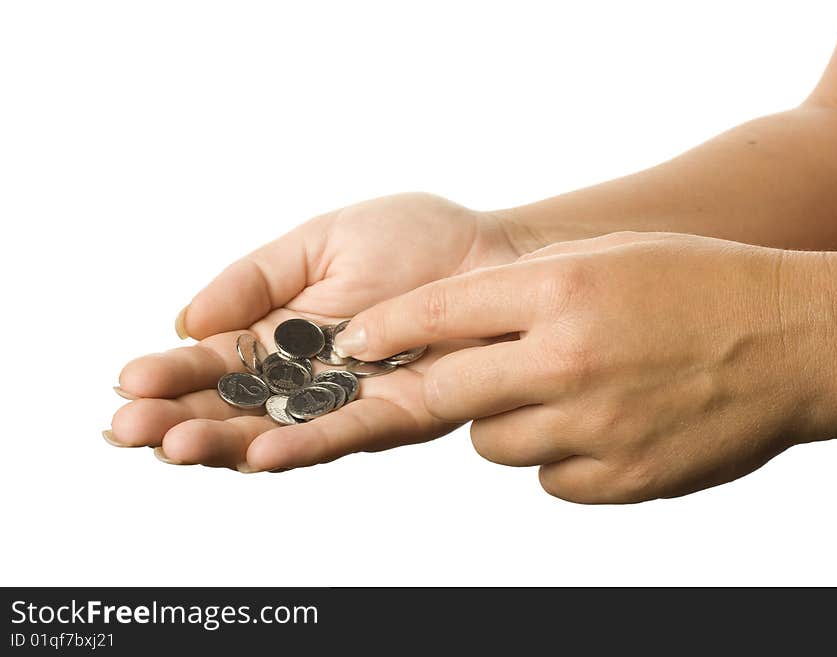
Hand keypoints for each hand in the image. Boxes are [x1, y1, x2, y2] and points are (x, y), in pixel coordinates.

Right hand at [108, 193, 521, 470]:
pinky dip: (301, 447)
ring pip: (278, 434)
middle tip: (126, 430)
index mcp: (283, 335)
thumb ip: (253, 280)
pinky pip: (347, 435)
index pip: (215, 365)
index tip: (126, 384)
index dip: (171, 375)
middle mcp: (310, 379)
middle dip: (179, 420)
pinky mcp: (401, 416)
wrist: (494, 250)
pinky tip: (257, 456)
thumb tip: (184, 320)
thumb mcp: (317, 242)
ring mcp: (352, 402)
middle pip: (235, 410)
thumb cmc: (412, 238)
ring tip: (175, 446)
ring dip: (225, 444)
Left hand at [332, 232, 836, 502]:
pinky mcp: (622, 479)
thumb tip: (448, 325)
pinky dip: (556, 457)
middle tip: (413, 384)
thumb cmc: (695, 284)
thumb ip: (522, 290)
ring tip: (556, 393)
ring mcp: (596, 426)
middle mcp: (570, 359)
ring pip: (491, 444)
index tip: (352, 343)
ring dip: (502, 422)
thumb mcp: (604, 257)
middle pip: (445, 392)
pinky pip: (548, 478)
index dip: (384, 329)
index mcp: (562, 289)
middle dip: (419, 389)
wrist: (793, 339)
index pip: (439, 312)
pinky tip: (598, 425)